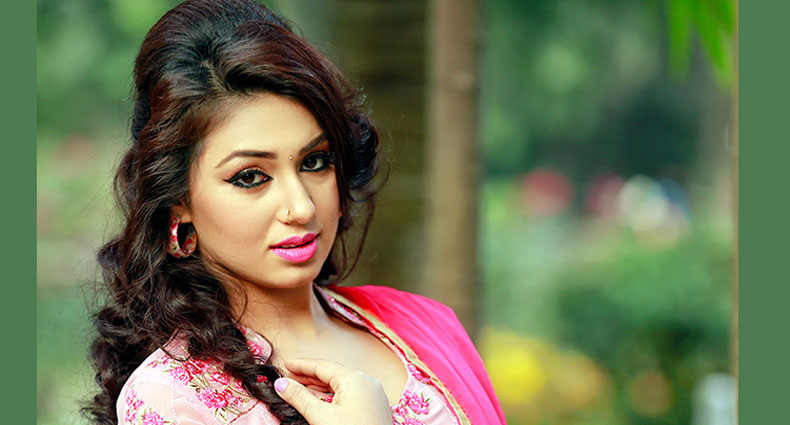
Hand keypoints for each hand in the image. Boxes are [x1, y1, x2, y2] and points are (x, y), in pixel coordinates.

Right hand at [274, 358, 392, 424]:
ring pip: (341, 385)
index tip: (287, 364)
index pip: (322, 365)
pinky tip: (320, 400)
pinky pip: (350, 394)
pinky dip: (333, 395)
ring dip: (320, 387)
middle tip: (289, 378)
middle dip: (309, 376)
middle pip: (332, 373)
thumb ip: (299, 398)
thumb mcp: (321, 417)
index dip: (302, 365)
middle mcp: (367, 382)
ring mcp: (372, 394)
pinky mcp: (373, 407)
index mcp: (355, 379)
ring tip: (300, 389)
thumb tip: (282, 384)